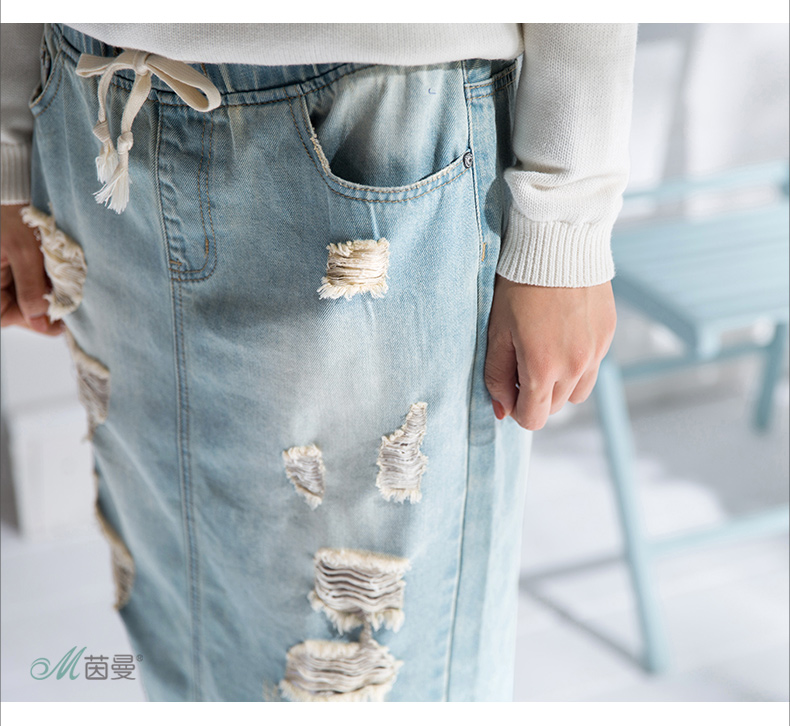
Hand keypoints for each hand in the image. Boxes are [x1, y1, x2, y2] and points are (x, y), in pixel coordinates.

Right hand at [1, 203, 63, 335]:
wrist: (11, 185)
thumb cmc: (10, 212)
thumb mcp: (24, 252)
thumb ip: (31, 289)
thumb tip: (39, 322)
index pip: (8, 317)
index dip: (34, 322)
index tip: (61, 322)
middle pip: (20, 308)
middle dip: (45, 306)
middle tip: (70, 302)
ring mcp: (5, 270)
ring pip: (30, 295)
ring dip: (49, 292)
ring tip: (66, 284)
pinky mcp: (15, 262)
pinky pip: (33, 280)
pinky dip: (48, 279)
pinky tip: (59, 272)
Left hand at [484, 274, 616, 429]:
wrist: (557, 245)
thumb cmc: (518, 288)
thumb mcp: (497, 332)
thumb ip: (496, 375)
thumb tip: (501, 410)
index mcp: (543, 369)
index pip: (533, 419)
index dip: (516, 410)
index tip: (509, 389)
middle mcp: (575, 367)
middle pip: (554, 407)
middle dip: (535, 396)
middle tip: (521, 365)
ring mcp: (596, 352)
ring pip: (577, 393)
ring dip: (559, 385)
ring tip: (544, 353)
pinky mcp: (607, 336)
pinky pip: (592, 366)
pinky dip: (577, 363)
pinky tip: (562, 335)